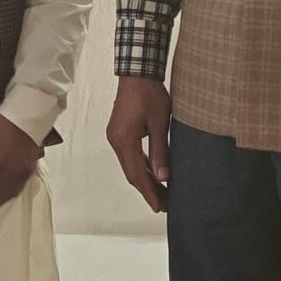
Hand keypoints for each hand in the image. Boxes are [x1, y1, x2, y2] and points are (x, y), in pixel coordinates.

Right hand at [107, 76, 172, 213]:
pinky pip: (130, 155)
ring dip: (145, 179)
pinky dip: (142, 166)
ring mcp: (116, 137)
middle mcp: (116, 141)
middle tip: (165, 204)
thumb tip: (163, 177)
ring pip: (130, 165)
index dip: (149, 192)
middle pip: (132, 173)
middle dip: (148, 190)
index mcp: (124, 140)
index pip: (137, 174)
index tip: (160, 207)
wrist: (137, 74)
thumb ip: (160, 151)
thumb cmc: (150, 94)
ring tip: (162, 192)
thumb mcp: (160, 123)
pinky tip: (153, 173)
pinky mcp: (119, 132)